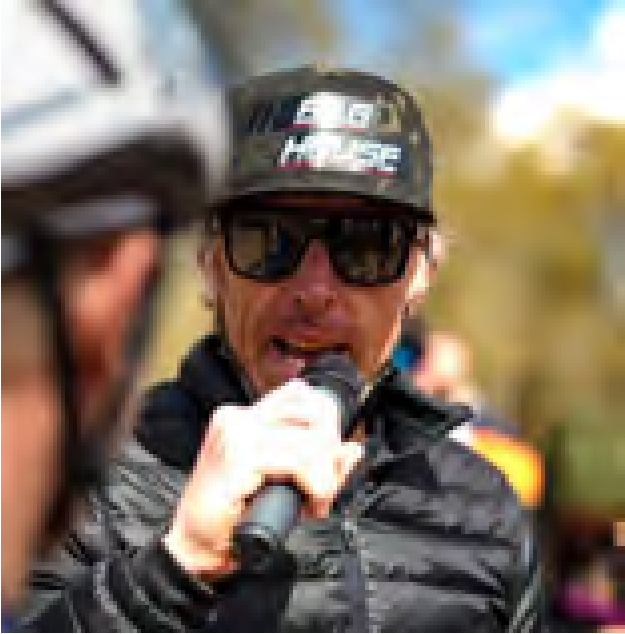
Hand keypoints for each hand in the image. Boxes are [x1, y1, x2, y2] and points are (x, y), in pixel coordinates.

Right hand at [163, 379, 362, 577]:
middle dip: (331, 449)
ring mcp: (237, 433)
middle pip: (311, 411)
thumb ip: (317, 464)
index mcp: (243, 416)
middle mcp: (238, 417)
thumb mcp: (282, 483)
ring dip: (326, 474)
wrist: (194, 546)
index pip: (299, 394)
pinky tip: (312, 505)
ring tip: (318, 500)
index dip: (326, 422)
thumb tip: (354, 449)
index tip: (329, 458)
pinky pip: (300, 461)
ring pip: (310, 438)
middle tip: (326, 484)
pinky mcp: (239, 456)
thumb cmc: (234, 515)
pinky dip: (317, 485)